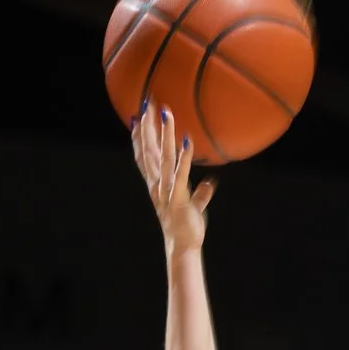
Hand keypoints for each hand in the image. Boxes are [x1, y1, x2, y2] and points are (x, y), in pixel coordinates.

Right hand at [132, 102, 214, 251]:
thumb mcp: (194, 206)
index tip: (137, 116)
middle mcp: (158, 184)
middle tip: (146, 103)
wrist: (183, 246)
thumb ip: (201, 193)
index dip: (140, 136)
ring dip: (165, 134)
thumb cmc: (186, 226)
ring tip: (166, 113)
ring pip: (164, 157)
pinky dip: (184, 158)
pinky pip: (181, 175)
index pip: (145, 155)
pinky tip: (186, 141)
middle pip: (150, 150)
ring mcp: (167, 190)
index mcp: (157, 184)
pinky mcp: (179, 198)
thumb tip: (211, 183)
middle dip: (148, 126)